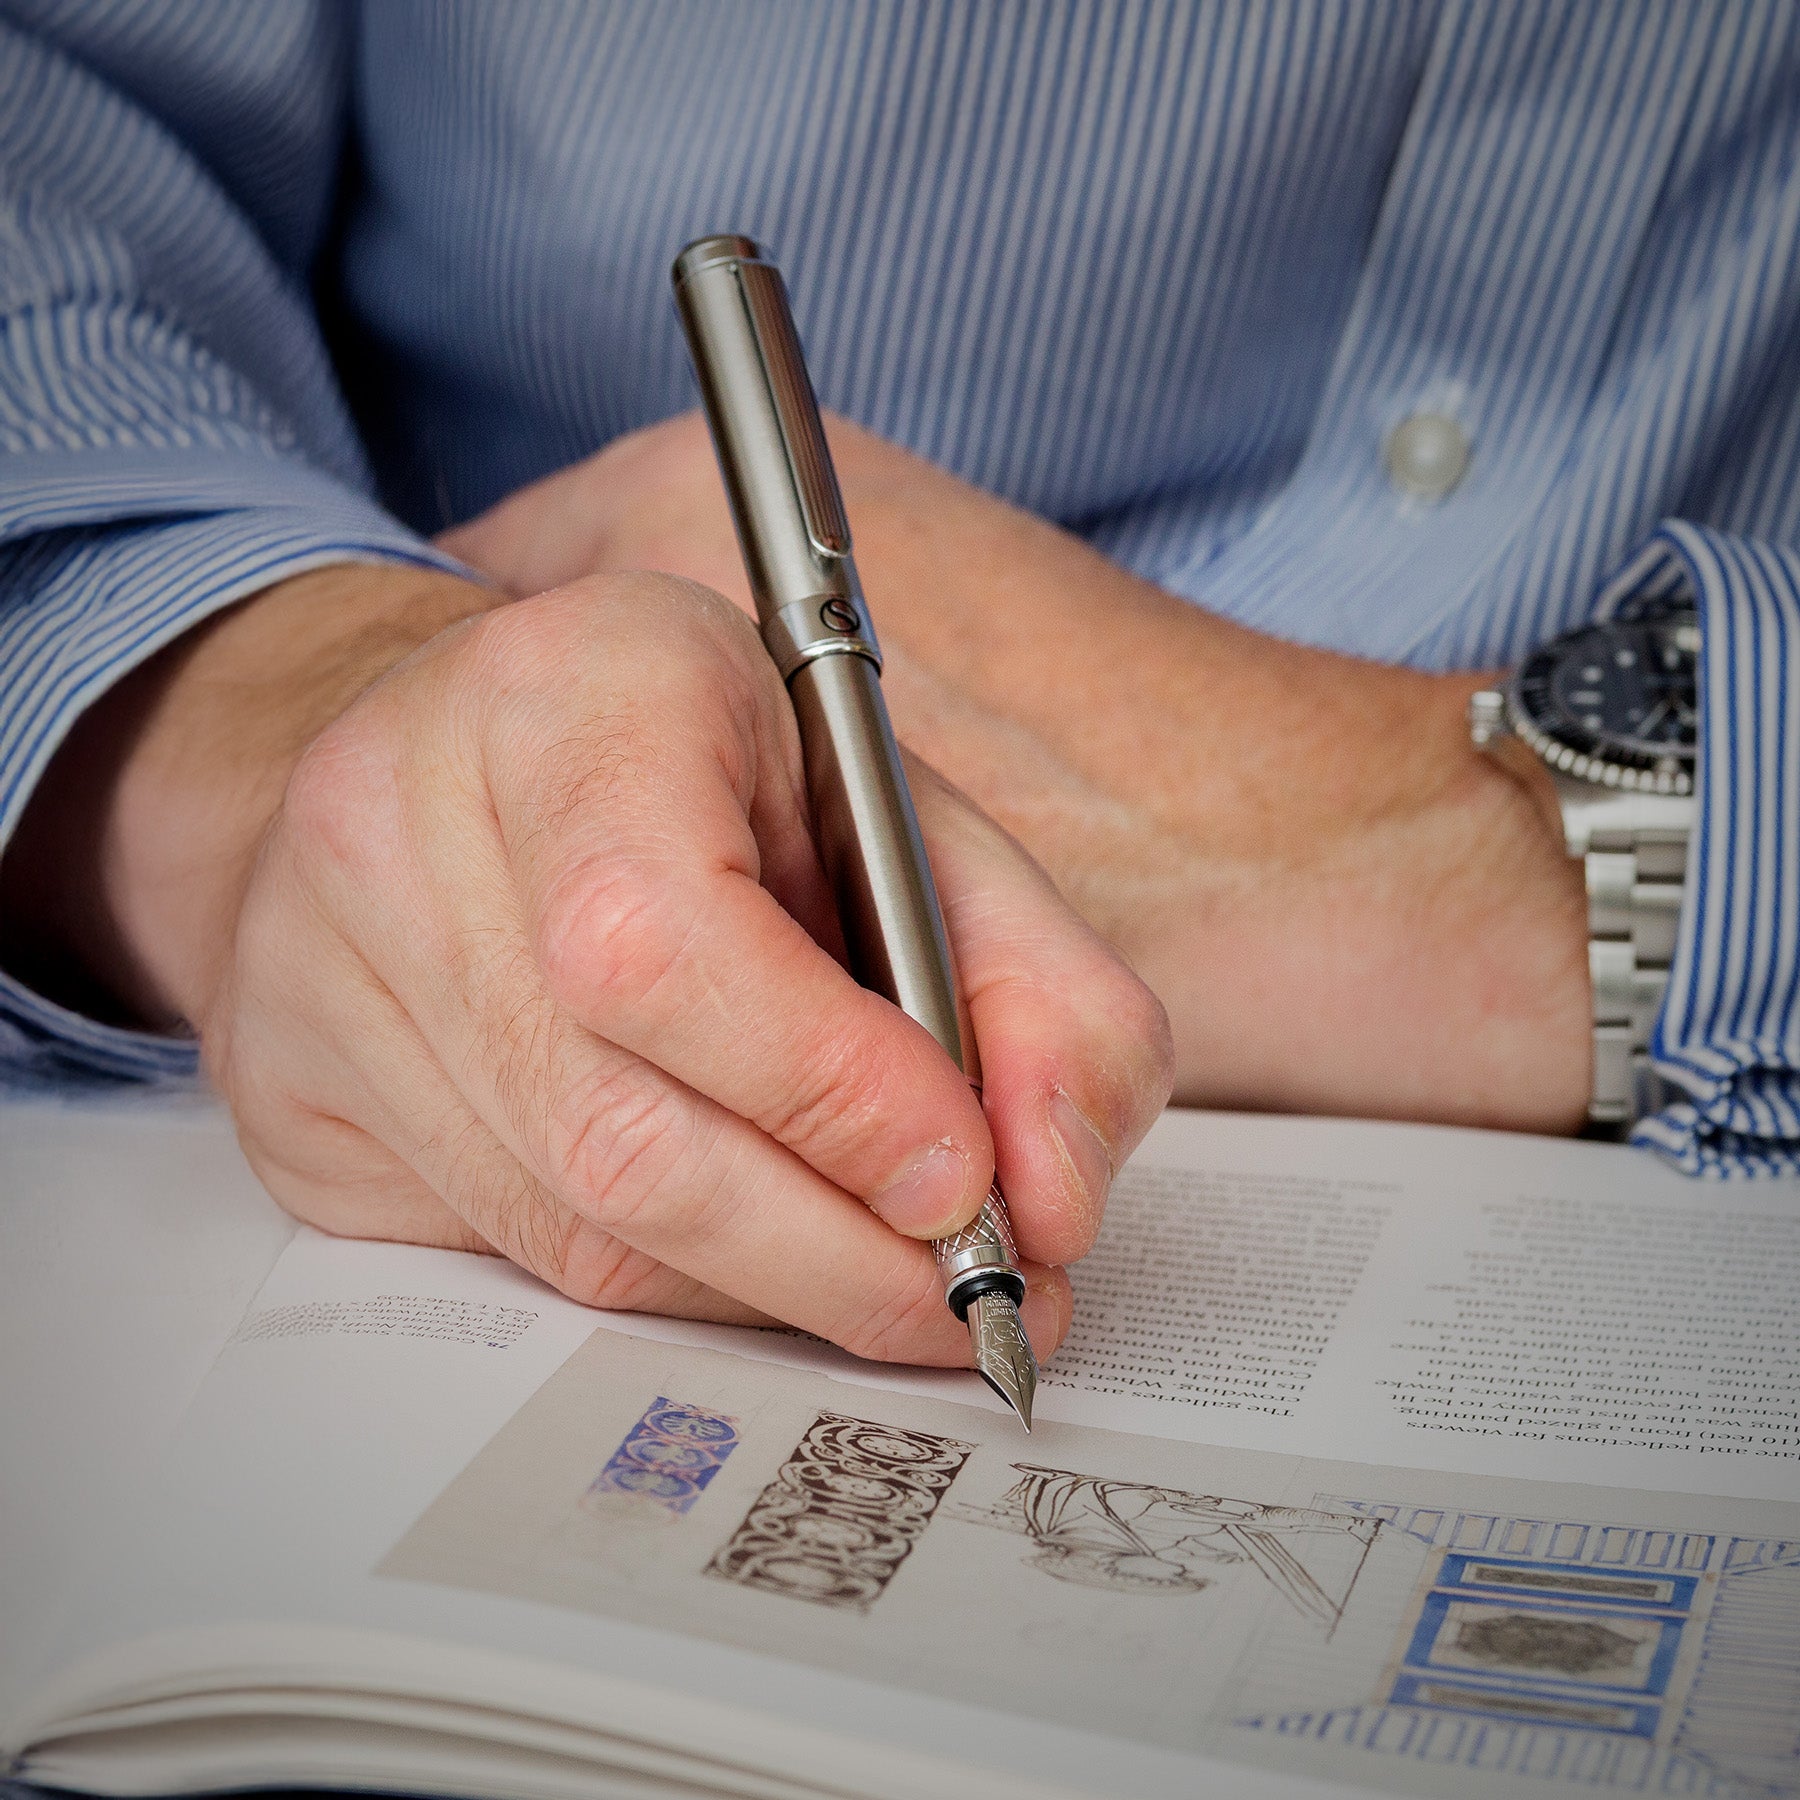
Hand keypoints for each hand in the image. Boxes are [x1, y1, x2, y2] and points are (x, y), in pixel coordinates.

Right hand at [0, 562, 1170, 1362]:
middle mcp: (398, 821)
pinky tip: (742, 1232)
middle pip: (613, 1130)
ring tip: (887, 1275)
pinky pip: (504, 1250)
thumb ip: (1036, 989)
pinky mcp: (292, 1093)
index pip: (664, 941)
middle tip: (976, 1301)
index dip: (827, 1091)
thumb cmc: (708, 772)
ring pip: (569, 1225)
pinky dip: (663, 1275)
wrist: (470, 744)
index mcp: (574, 693)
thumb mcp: (906, 819)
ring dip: (764, 1286)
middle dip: (832, 1256)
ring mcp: (317, 967)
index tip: (969, 1185)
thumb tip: (1056, 1201)